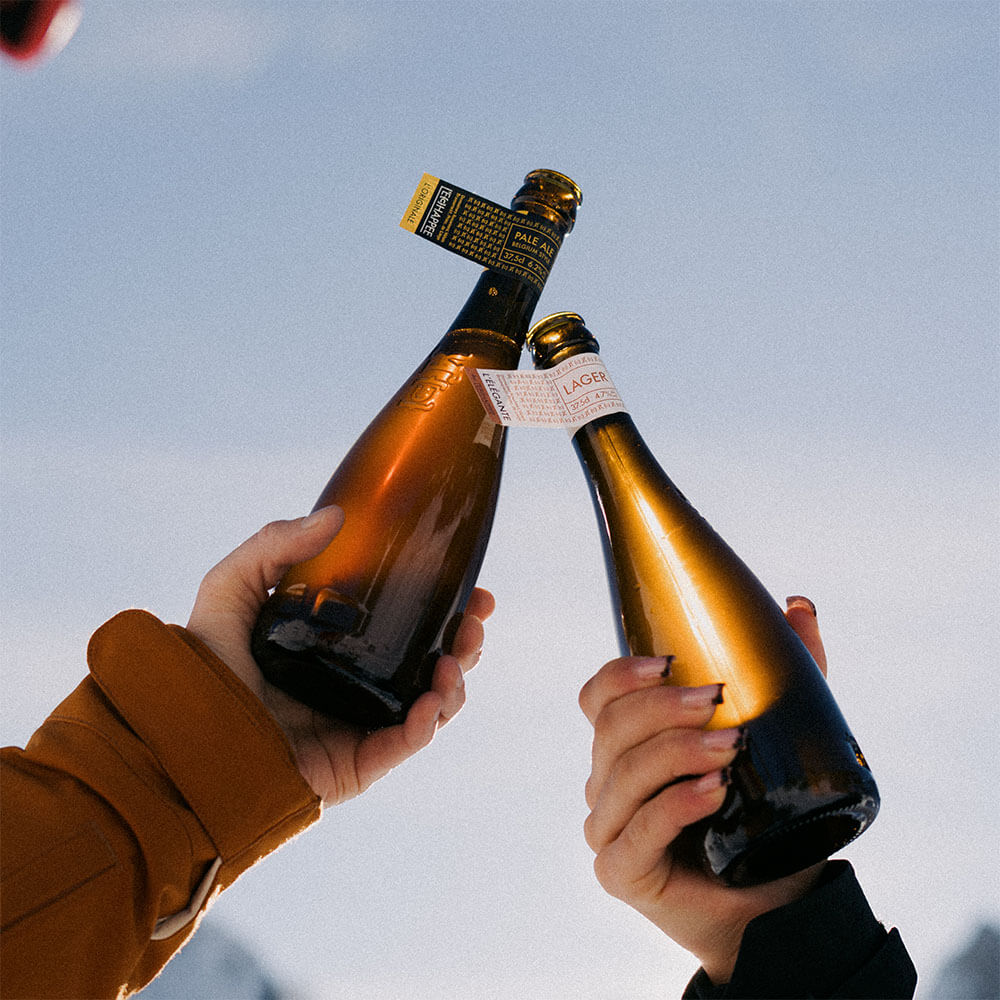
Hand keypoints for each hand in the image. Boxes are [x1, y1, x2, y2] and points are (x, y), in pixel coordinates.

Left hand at [185, 506, 494, 804]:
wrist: (184, 735)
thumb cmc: (201, 665)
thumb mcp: (232, 588)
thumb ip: (275, 545)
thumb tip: (336, 515)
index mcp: (337, 648)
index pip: (405, 627)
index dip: (445, 608)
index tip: (472, 588)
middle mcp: (354, 686)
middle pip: (430, 664)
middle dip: (464, 642)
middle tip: (476, 619)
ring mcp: (359, 726)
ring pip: (431, 705)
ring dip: (456, 682)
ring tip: (454, 659)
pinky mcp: (356, 764)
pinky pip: (406, 744)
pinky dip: (429, 723)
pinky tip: (431, 700)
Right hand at [579, 597, 826, 984]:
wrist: (779, 908)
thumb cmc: (767, 821)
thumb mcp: (782, 736)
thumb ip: (788, 674)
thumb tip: (799, 605)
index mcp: (629, 746)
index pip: (598, 698)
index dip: (620, 674)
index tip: (668, 662)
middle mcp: (608, 782)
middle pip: (610, 728)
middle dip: (660, 707)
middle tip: (714, 700)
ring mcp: (609, 828)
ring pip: (622, 773)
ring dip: (675, 752)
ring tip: (729, 749)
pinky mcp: (622, 872)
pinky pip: (639, 829)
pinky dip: (675, 805)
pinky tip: (713, 793)